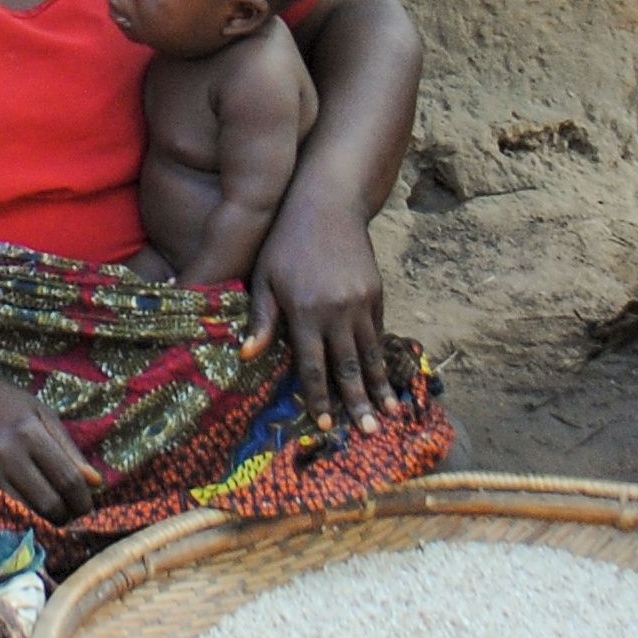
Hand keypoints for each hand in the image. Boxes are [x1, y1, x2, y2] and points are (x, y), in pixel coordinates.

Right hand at [0, 362, 95, 520]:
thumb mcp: (36, 410)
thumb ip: (67, 447)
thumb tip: (95, 483)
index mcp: (30, 430)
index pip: (68, 480)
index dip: (83, 502)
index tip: (85, 508)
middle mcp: (6, 452)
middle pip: (48, 504)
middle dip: (63, 517)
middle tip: (65, 516)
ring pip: (21, 515)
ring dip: (38, 523)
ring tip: (43, 517)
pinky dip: (9, 520)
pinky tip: (15, 516)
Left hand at [251, 195, 402, 439]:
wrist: (327, 204)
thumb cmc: (285, 242)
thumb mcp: (265, 277)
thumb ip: (261, 318)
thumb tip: (247, 356)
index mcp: (305, 312)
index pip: (313, 366)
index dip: (319, 397)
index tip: (325, 424)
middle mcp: (337, 312)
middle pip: (348, 367)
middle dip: (358, 403)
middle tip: (370, 434)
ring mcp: (361, 303)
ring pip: (370, 353)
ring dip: (379, 386)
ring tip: (390, 414)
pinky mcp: (376, 292)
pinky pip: (378, 332)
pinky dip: (379, 355)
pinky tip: (384, 376)